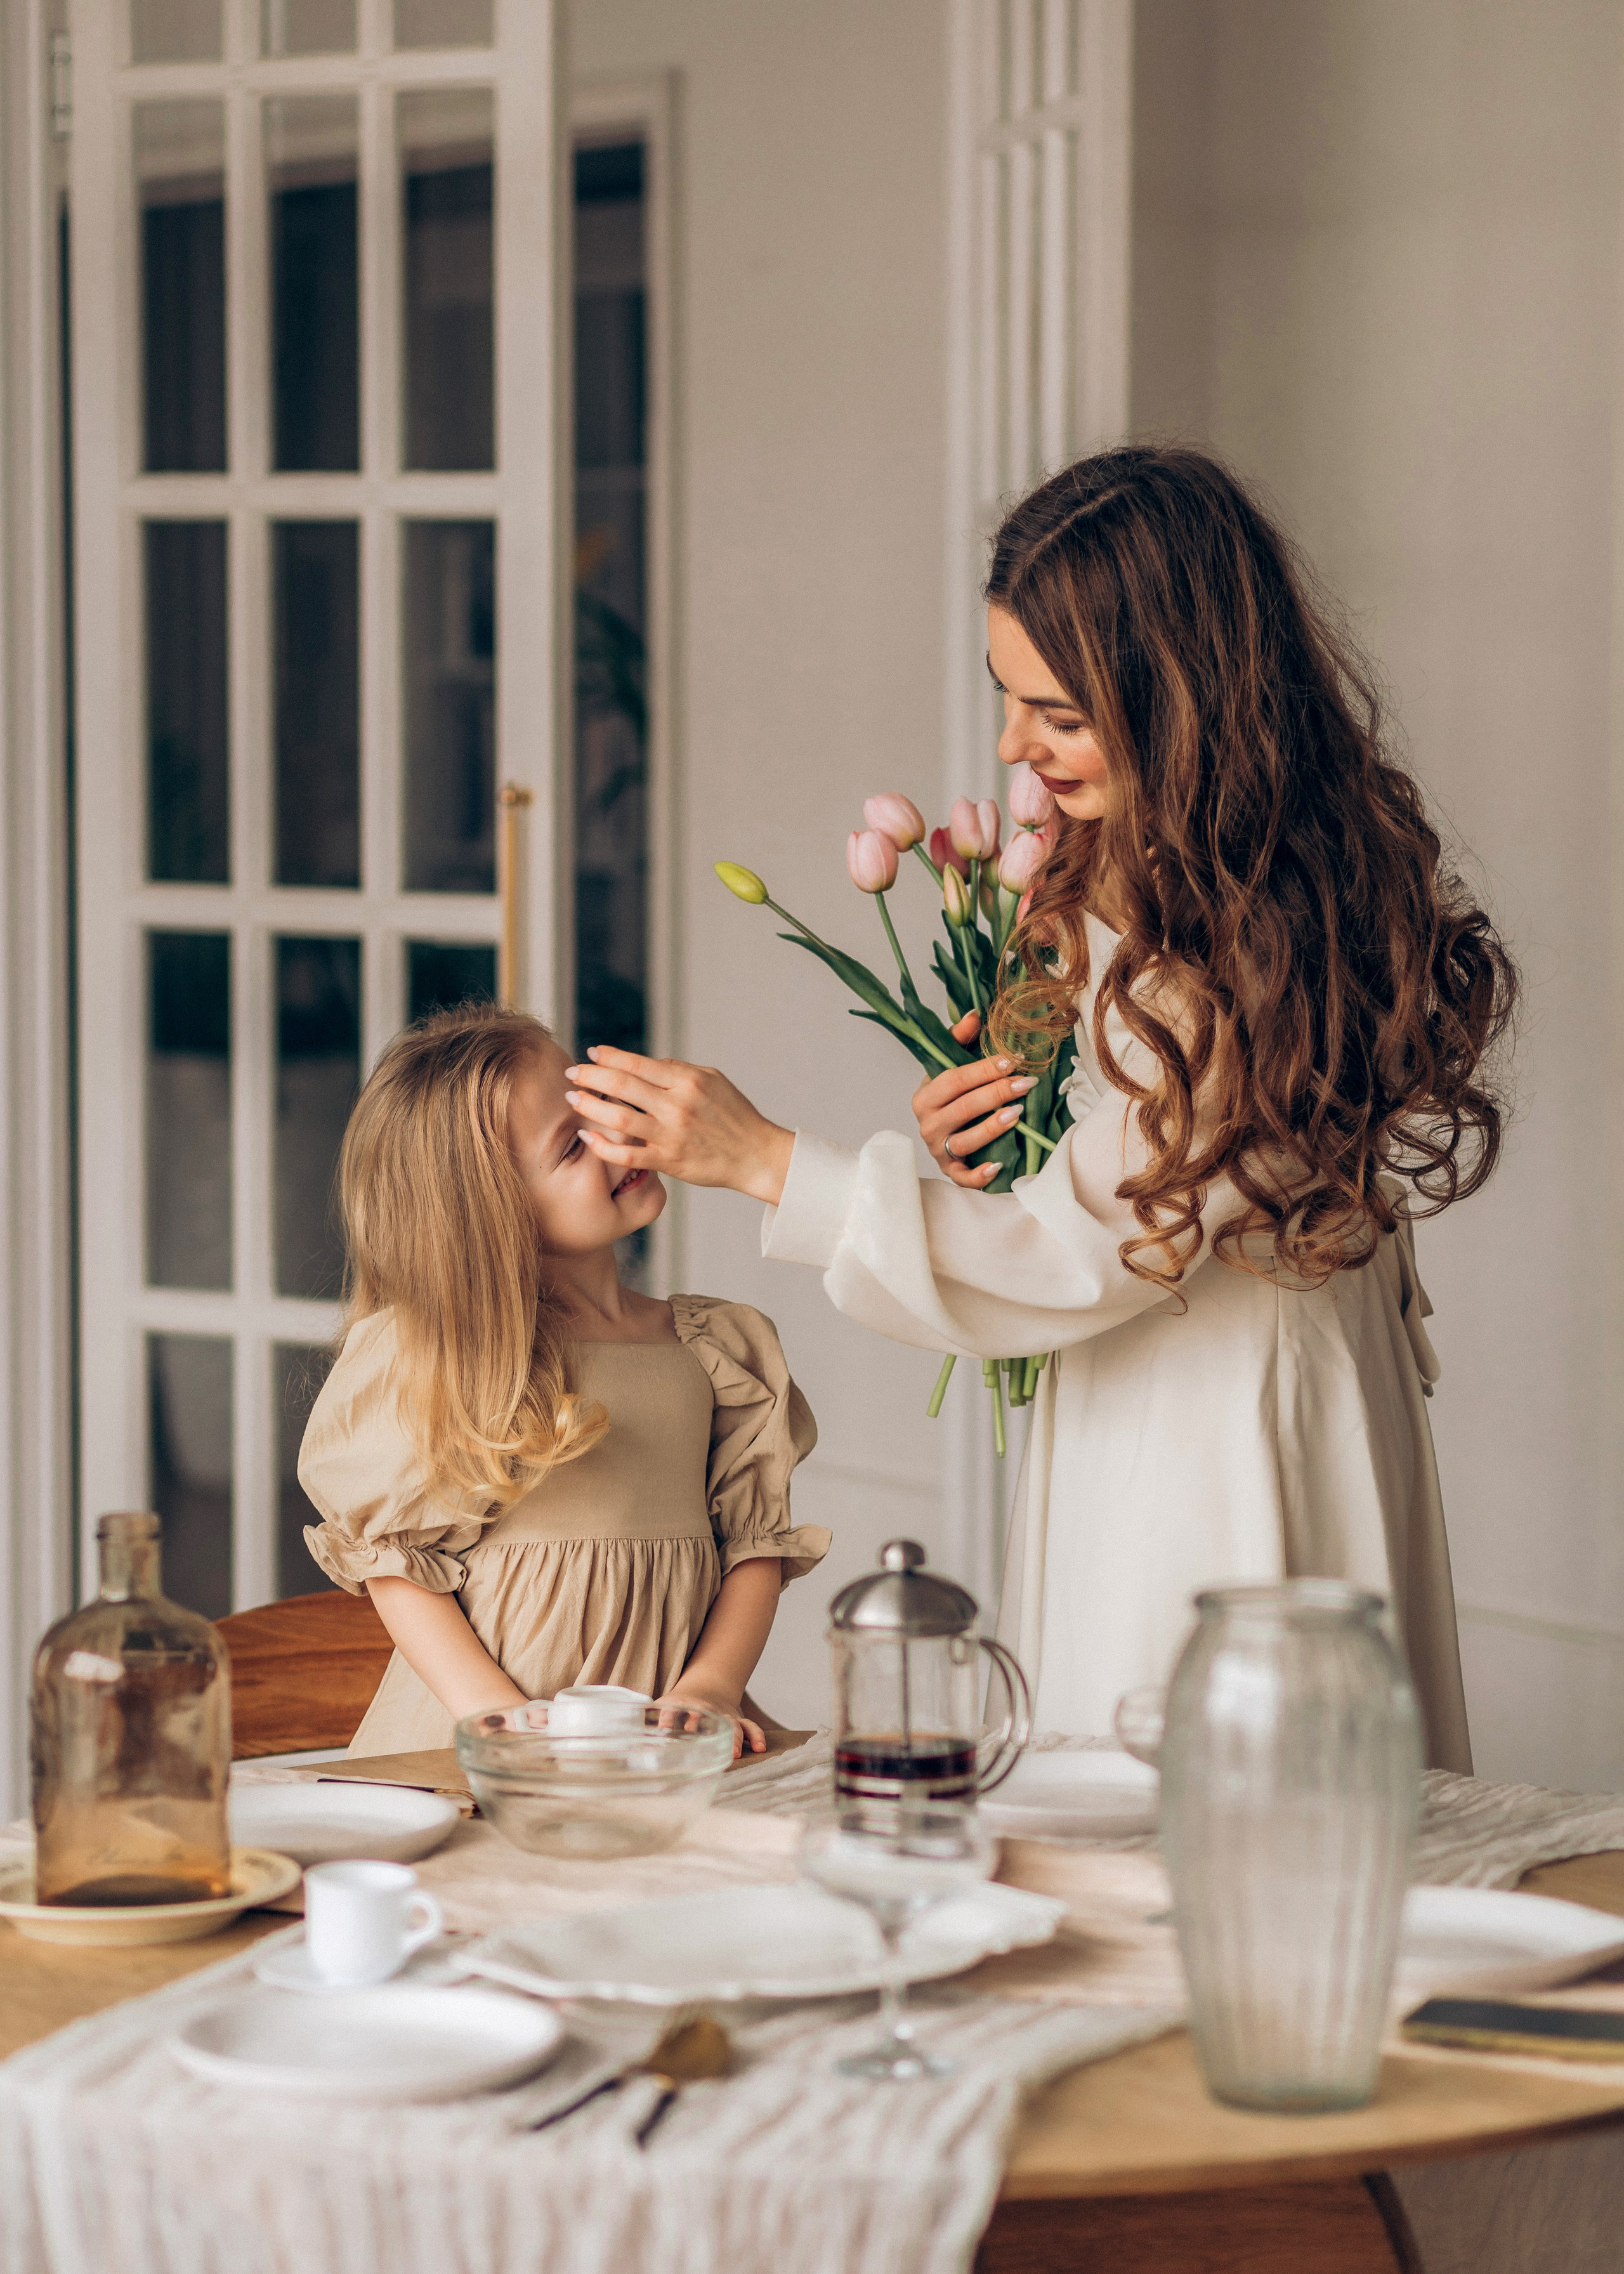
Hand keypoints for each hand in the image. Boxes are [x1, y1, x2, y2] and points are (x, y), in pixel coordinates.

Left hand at [564, 1049, 794, 1204]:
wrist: (755, 1155)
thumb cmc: (734, 1115)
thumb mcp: (713, 1080)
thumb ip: (678, 1070)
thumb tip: (643, 1063)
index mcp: (688, 1080)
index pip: (638, 1063)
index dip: (610, 1056)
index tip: (591, 1053)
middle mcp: (678, 1105)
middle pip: (622, 1085)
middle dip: (591, 1076)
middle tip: (572, 1072)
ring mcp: (671, 1134)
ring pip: (618, 1117)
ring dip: (590, 1105)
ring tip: (573, 1098)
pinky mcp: (668, 1161)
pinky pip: (627, 1154)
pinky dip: (603, 1145)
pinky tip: (587, 1136)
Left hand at [654, 1684, 765, 1760]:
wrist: (707, 1688)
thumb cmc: (679, 1706)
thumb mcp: (661, 1708)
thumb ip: (645, 1721)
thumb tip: (622, 1735)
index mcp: (680, 1705)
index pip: (670, 1709)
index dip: (666, 1717)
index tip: (661, 1728)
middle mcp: (703, 1709)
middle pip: (703, 1715)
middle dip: (702, 1726)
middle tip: (699, 1740)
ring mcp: (722, 1715)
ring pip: (730, 1723)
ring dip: (732, 1737)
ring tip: (733, 1753)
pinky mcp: (736, 1721)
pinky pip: (749, 1727)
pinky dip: (756, 1736)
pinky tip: (760, 1748)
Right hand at [912, 1010, 1038, 1187]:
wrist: (942, 1129)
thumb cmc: (953, 1094)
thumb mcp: (953, 1063)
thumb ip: (960, 1038)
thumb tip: (975, 1014)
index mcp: (926, 1095)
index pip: (954, 1080)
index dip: (983, 1071)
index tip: (1011, 1061)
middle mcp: (928, 1123)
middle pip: (963, 1108)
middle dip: (996, 1094)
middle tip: (1025, 1084)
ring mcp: (938, 1149)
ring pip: (964, 1141)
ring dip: (991, 1128)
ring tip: (1017, 1115)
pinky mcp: (950, 1170)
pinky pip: (962, 1176)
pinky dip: (978, 1175)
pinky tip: (998, 1166)